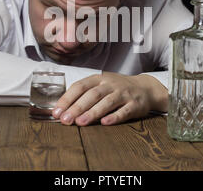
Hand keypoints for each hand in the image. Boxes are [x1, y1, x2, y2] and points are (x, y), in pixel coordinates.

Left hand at [51, 71, 167, 125]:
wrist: (145, 88)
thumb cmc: (117, 89)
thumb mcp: (101, 85)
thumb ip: (84, 95)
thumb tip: (63, 110)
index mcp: (99, 78)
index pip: (80, 86)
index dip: (67, 98)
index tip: (57, 111)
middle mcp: (111, 84)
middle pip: (92, 94)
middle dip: (77, 107)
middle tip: (66, 119)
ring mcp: (123, 93)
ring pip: (107, 102)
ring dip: (93, 112)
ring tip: (80, 122)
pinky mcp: (135, 105)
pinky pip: (124, 111)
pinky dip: (114, 117)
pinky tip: (105, 123)